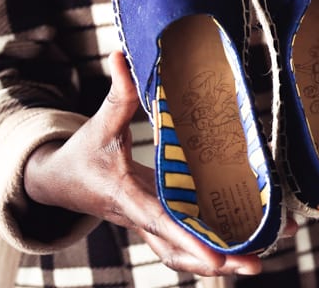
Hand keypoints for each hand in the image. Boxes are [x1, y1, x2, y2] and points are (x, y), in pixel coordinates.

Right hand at [23, 51, 263, 275]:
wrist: (57, 183)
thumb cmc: (81, 154)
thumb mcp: (99, 124)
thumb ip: (117, 93)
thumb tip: (119, 54)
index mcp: (126, 196)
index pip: (161, 222)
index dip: (190, 239)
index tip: (218, 257)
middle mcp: (140, 218)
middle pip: (180, 249)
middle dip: (216, 261)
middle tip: (255, 265)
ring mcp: (150, 225)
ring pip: (186, 252)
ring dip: (222, 260)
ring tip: (261, 259)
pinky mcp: (159, 223)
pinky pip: (188, 242)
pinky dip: (215, 248)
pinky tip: (250, 244)